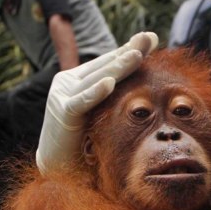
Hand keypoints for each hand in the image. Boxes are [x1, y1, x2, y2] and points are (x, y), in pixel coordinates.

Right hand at [36, 32, 158, 174]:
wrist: (61, 171)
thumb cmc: (87, 144)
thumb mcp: (103, 113)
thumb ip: (115, 96)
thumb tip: (144, 80)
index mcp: (79, 81)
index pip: (109, 63)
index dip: (128, 49)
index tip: (150, 37)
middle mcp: (68, 83)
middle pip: (105, 67)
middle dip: (128, 52)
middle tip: (148, 39)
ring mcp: (62, 96)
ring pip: (97, 80)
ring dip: (118, 67)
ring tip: (136, 55)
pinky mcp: (60, 113)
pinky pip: (81, 102)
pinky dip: (95, 93)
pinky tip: (109, 84)